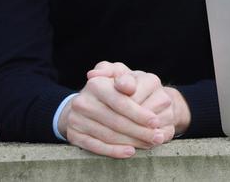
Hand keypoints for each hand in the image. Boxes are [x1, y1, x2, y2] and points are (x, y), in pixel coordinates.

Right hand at [57, 61, 186, 157]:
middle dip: (139, 131)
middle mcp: (83, 102)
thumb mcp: (120, 77)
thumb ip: (126, 78)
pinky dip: (114, 151)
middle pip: (116, 121)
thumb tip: (128, 85)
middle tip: (156, 137)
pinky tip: (130, 152)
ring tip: (148, 144)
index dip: (140, 113)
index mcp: (96, 85)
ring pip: (108, 135)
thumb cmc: (112, 88)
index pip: (121, 102)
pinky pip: (95, 146)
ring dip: (131, 142)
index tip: (156, 122)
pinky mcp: (73, 135)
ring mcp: (75, 119)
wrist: (85, 103)